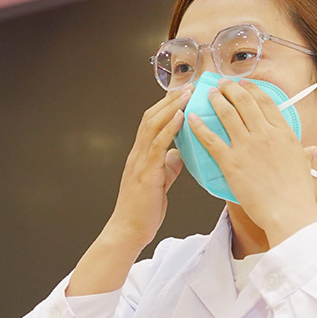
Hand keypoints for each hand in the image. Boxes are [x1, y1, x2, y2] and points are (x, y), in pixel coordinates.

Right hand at [109, 85, 191, 248]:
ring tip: (187, 94)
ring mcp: (140, 162)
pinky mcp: (146, 173)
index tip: (182, 93)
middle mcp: (138, 154)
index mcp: (141, 156)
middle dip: (170, 100)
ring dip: (171, 107)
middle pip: (151, 117)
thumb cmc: (142, 211)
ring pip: (153, 125)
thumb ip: (167, 167)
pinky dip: (169, 128)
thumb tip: (178, 154)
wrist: (128, 231)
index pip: (152, 122)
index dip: (166, 106)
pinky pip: (158, 145)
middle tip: (188, 86)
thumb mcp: (159, 183)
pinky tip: (181, 117)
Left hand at [188, 78, 316, 243]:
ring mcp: (247, 146)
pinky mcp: (231, 162)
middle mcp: (264, 134)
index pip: (265, 102)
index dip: (252, 89)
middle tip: (222, 84)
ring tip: (208, 94)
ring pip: (227, 114)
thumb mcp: (304, 166)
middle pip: (244, 101)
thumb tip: (315, 150)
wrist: (289, 212)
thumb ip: (306, 153)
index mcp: (283, 132)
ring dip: (216, 100)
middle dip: (231, 88)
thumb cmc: (298, 192)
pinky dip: (199, 126)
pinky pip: (211, 139)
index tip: (243, 84)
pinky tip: (192, 118)